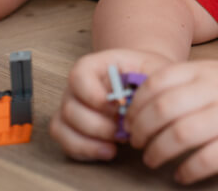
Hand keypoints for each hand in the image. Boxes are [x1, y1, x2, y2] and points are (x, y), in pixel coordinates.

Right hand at [49, 48, 171, 160]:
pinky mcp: (71, 128)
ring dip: (91, 140)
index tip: (118, 107)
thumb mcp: (154, 69)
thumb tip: (140, 102)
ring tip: (119, 142)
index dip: (93, 95)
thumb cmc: (147, 75)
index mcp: (95, 66)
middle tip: (123, 130)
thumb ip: (149, 80)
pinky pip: (66, 142)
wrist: (143, 83)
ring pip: (63, 126)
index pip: (78, 75)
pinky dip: (85, 151)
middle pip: (70, 107)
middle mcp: (77, 87)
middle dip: (98, 125)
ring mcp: (71, 107)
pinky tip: (110, 151)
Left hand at [126, 60, 217, 183]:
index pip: (158, 81)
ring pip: (180, 135)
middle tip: (138, 143)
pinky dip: (188, 171)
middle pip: (163, 109)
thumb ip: (188, 83)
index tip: (130, 119)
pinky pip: (207, 160)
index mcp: (208, 71)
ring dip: (158, 153)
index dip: (136, 103)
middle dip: (141, 130)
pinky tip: (183, 175)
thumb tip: (143, 100)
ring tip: (154, 160)